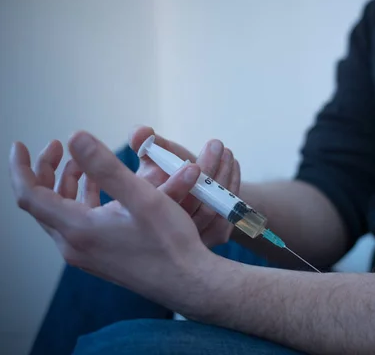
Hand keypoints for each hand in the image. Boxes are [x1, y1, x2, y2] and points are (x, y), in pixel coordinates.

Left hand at [9, 131, 216, 310]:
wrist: (187, 281)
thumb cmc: (169, 242)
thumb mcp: (141, 197)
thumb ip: (106, 166)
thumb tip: (75, 137)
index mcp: (78, 229)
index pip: (29, 195)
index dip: (20, 167)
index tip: (20, 144)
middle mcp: (74, 245)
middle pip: (42, 203)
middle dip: (45, 170)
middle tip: (58, 145)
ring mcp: (85, 253)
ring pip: (60, 212)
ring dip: (64, 184)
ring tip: (80, 161)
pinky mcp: (98, 256)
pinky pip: (76, 223)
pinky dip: (80, 199)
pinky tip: (99, 187)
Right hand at [129, 126, 239, 247]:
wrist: (189, 197)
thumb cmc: (166, 175)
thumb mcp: (153, 159)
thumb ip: (145, 143)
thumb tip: (141, 132)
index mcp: (145, 212)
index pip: (162, 203)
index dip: (177, 185)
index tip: (193, 165)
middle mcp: (167, 233)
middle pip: (192, 206)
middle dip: (208, 171)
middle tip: (217, 144)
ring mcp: (192, 241)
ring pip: (212, 210)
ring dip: (224, 177)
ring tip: (227, 153)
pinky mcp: (213, 239)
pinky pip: (227, 216)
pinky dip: (233, 188)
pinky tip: (233, 167)